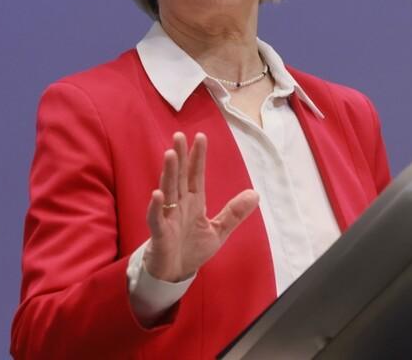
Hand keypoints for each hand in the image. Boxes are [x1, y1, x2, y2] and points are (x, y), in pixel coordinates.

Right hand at [143, 132, 258, 281]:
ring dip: (169, 174)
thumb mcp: (218, 230)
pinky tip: (157, 194)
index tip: (201, 137)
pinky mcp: (160, 234)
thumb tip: (255, 194)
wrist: (175, 274)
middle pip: (180, 177)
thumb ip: (234, 213)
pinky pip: (156, 219)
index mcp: (194, 202)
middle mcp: (179, 206)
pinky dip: (156, 207)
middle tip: (179, 136)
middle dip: (180, 157)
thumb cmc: (191, 249)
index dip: (198, 157)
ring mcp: (168, 218)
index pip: (196, 175)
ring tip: (170, 155)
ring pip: (168, 191)